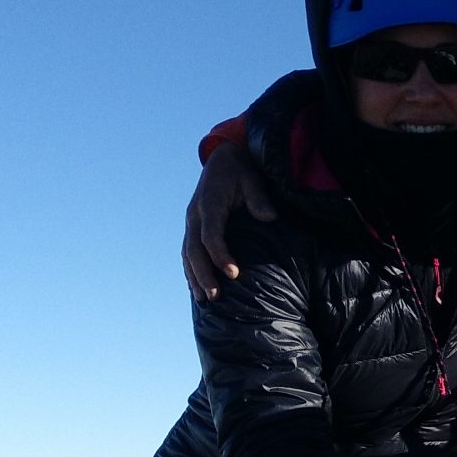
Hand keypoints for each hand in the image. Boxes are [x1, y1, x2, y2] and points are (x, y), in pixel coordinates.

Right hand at [182, 138, 276, 301]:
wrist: (223, 157)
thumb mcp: (252, 177)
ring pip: (187, 253)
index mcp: (208, 203)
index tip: (234, 274)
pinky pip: (188, 251)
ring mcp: (191, 221)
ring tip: (204, 298)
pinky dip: (191, 269)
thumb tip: (269, 216)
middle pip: (194, 249)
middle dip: (203, 274)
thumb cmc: (241, 169)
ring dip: (194, 276)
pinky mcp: (193, 226)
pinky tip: (197, 287)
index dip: (220, 255)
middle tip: (215, 295)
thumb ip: (259, 197)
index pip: (211, 235)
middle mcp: (194, 214)